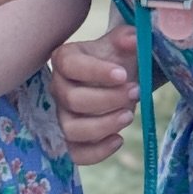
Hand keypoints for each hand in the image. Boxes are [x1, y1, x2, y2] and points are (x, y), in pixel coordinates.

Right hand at [49, 25, 139, 164]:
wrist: (119, 82)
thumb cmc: (116, 61)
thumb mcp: (122, 46)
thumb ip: (126, 39)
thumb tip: (132, 39)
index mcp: (64, 60)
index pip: (69, 66)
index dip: (95, 72)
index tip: (123, 74)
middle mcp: (57, 88)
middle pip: (72, 100)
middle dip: (107, 99)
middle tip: (136, 92)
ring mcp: (61, 116)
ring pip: (71, 129)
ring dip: (103, 125)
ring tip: (129, 115)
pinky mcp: (71, 140)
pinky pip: (75, 154)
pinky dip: (97, 152)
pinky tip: (119, 140)